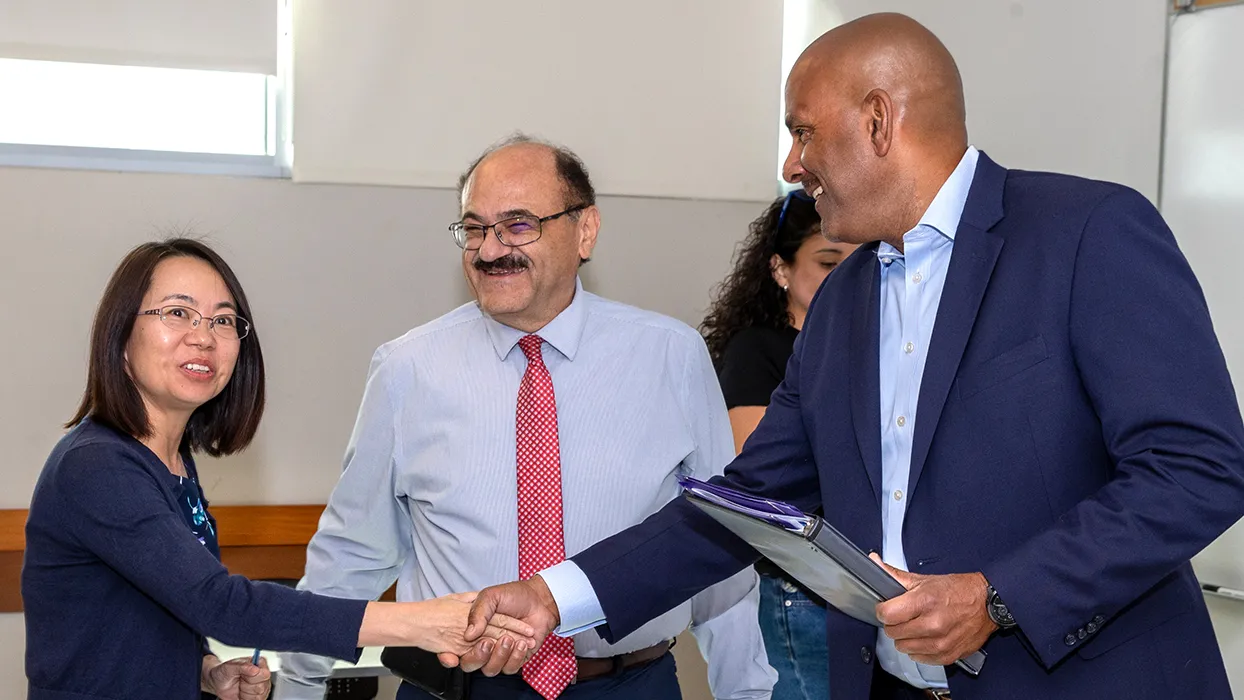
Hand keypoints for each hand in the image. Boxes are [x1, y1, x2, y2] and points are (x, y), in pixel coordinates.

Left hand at [201, 655, 270, 699]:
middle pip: (261, 687)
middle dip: (246, 687)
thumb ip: (242, 666)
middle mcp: (263, 675)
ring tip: (239, 687)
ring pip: (258, 696)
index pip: (265, 674)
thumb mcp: (229, 667)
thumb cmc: (224, 672)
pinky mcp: (258, 697)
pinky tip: (241, 694)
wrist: (217, 682)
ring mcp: (262, 687)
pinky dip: (245, 699)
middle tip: (239, 681)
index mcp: (259, 664)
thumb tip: (255, 669)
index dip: (253, 678)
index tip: (242, 676)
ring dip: (245, 694)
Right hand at [413, 591, 536, 659]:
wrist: (539, 600)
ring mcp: (498, 654)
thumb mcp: (491, 596)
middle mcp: (483, 645)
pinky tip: (522, 643)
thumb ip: (477, 612)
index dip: (450, 656)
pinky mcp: (515, 659)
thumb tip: (468, 634)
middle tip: (487, 642)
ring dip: (499, 655)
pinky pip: (509, 668)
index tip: (459, 652)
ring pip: (490, 669)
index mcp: (472, 631)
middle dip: (478, 657)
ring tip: (509, 638)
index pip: (455, 649)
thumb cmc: (513, 596)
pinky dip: (515, 657)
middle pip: (470, 664)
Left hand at [871, 553, 996, 665]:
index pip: (886, 614)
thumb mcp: (924, 580)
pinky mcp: (947, 655)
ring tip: (916, 626)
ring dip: (906, 638)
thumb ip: (895, 575)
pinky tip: (926, 637)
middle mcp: (932, 624)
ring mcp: (940, 642)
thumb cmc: (957, 591)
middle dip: (894, 623)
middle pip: (892, 632)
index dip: (883, 610)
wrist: (987, 604)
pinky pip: (919, 658)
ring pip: (903, 647)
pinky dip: (919, 649)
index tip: (887, 608)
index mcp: (925, 601)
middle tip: (904, 616)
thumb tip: (873, 562)